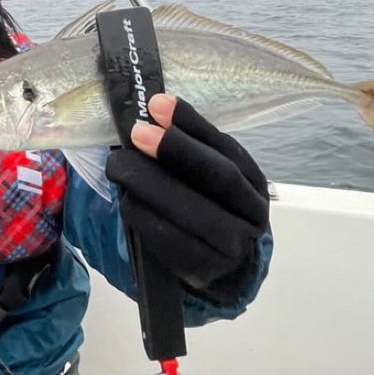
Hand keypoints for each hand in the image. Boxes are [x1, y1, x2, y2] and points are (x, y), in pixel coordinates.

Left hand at [106, 94, 269, 303]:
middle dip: (175, 150)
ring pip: (193, 210)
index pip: (227, 148)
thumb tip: (154, 109)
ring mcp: (234, 247)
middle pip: (218, 177)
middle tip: (136, 133)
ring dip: (149, 183)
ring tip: (118, 165)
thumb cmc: (211, 210)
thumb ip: (191, 148)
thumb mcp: (212, 178)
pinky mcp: (206, 270)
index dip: (192, 125)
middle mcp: (252, 214)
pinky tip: (126, 199)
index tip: (157, 104)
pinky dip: (143, 215)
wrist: (224, 270)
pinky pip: (170, 240)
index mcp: (255, 182)